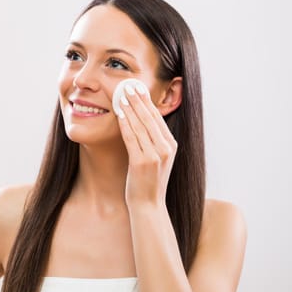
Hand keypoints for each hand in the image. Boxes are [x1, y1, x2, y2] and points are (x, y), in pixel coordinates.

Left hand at [117, 83, 177, 208]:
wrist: (148, 206)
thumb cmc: (148, 181)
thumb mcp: (157, 159)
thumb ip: (154, 141)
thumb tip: (142, 120)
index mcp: (171, 145)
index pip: (158, 118)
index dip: (147, 101)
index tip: (138, 88)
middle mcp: (166, 148)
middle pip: (150, 118)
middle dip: (138, 100)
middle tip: (128, 86)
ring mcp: (155, 155)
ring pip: (140, 125)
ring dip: (130, 108)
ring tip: (122, 96)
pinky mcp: (142, 162)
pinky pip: (132, 138)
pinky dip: (125, 124)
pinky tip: (119, 114)